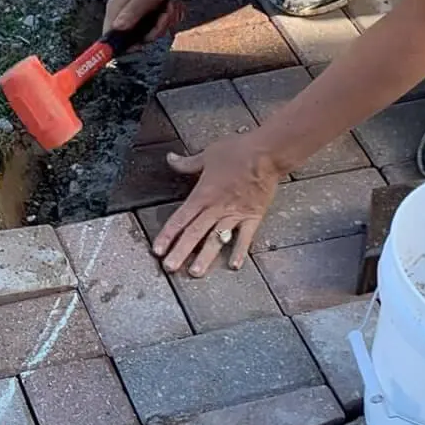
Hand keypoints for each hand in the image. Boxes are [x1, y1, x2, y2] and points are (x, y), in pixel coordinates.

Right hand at [103, 0, 184, 43]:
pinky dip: (168, 16)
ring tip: (170, 5)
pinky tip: (171, 4)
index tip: (143, 43)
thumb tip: (117, 29)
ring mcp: (135, 12)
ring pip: (151, 31)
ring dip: (165, 21)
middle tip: (164, 15)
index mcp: (117, 12)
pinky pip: (158, 23)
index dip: (126, 46)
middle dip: (155, 30)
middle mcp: (123, 14)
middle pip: (137, 38)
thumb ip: (131, 14)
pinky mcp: (146, 10)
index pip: (111, 39)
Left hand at [152, 134, 282, 276]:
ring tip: (195, 273)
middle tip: (170, 268)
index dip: (167, 235)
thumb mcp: (207, 155)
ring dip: (205, 257)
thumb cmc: (237, 151)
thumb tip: (170, 159)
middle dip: (181, 252)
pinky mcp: (252, 217)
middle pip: (194, 233)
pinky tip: (234, 266)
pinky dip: (240, 251)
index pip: (180, 218)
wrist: (266, 153)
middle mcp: (216, 208)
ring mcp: (234, 214)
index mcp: (202, 195)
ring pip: (216, 239)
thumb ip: (187, 163)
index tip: (157, 250)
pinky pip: (245, 238)